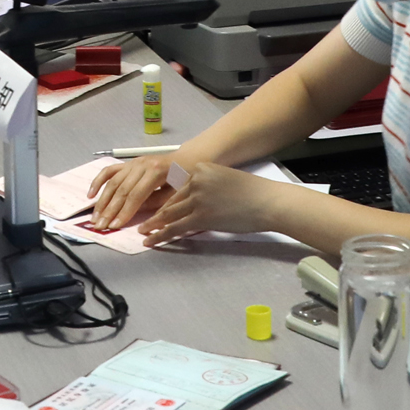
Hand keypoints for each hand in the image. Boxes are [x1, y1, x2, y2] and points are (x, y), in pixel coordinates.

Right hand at [86, 155, 178, 232]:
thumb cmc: (184, 178)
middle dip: (109, 210)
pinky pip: (109, 171)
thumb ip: (157, 204)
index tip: (115, 226)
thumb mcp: (176, 193)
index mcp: (156, 171)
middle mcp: (141, 165)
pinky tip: (90, 195)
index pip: (136, 195)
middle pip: (121, 190)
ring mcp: (132, 163)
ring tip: (95, 217)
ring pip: (112, 182)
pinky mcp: (127, 163)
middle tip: (100, 226)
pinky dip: (98, 182)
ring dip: (102, 201)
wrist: (185, 159)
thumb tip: (137, 216)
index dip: (124, 212)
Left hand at [137, 160, 279, 245]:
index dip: (164, 201)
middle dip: (154, 213)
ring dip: (153, 225)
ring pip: (168, 214)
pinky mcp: (200, 216)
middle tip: (142, 222)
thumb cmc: (253, 193)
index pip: (177, 188)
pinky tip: (150, 240)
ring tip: (143, 232)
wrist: (267, 201)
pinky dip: (159, 235)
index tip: (154, 209)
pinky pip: (174, 228)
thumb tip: (195, 202)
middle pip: (170, 201)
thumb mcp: (225, 180)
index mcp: (201, 169)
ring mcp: (197, 198)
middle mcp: (195, 180)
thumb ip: (208, 186)